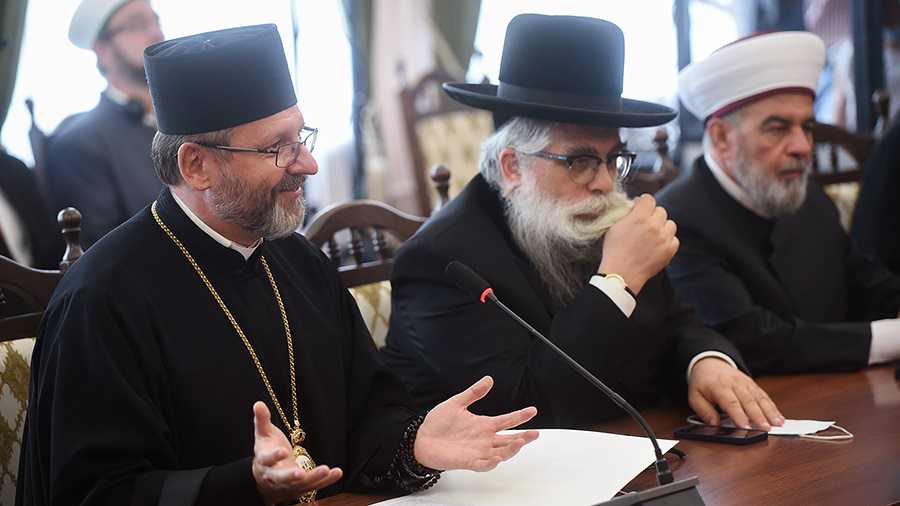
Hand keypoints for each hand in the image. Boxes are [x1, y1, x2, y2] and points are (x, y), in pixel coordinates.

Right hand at [252, 402, 342, 504]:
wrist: (264, 478)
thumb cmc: (266, 451)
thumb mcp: (262, 435)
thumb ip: (262, 420)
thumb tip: (258, 403)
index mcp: (264, 461)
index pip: (268, 460)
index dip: (274, 456)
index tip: (283, 451)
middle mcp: (275, 476)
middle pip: (283, 478)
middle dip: (291, 476)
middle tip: (300, 473)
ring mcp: (288, 485)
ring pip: (301, 484)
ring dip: (314, 478)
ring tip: (326, 470)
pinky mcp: (301, 489)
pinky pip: (315, 486)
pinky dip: (326, 481)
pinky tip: (337, 473)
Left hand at [414, 376, 538, 471]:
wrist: (420, 438)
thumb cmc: (437, 423)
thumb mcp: (457, 403)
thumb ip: (473, 393)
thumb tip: (488, 380)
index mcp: (483, 425)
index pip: (507, 421)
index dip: (520, 416)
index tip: (532, 410)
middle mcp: (484, 439)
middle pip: (509, 439)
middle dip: (523, 437)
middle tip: (535, 433)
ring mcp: (478, 451)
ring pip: (501, 452)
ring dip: (511, 449)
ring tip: (520, 442)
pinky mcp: (468, 461)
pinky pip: (483, 464)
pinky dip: (491, 462)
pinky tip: (497, 458)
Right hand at [598, 194, 677, 293]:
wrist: (621, 274)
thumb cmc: (614, 251)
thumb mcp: (614, 227)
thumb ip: (627, 214)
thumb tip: (635, 206)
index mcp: (639, 218)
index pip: (649, 199)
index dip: (644, 202)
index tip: (641, 206)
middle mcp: (654, 226)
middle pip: (661, 211)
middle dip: (653, 215)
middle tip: (645, 223)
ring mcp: (664, 239)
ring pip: (671, 224)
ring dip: (663, 227)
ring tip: (653, 234)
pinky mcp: (669, 250)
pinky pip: (674, 239)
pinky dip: (668, 240)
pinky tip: (658, 244)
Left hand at [687, 358, 783, 429]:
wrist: (710, 363)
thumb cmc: (702, 382)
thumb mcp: (694, 396)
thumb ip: (704, 411)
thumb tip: (714, 424)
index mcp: (719, 386)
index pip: (730, 402)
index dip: (738, 415)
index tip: (745, 427)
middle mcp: (735, 383)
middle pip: (748, 401)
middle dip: (758, 416)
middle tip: (766, 429)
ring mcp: (746, 383)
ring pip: (760, 398)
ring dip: (770, 412)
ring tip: (778, 424)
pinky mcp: (753, 384)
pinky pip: (764, 396)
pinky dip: (773, 407)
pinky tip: (779, 417)